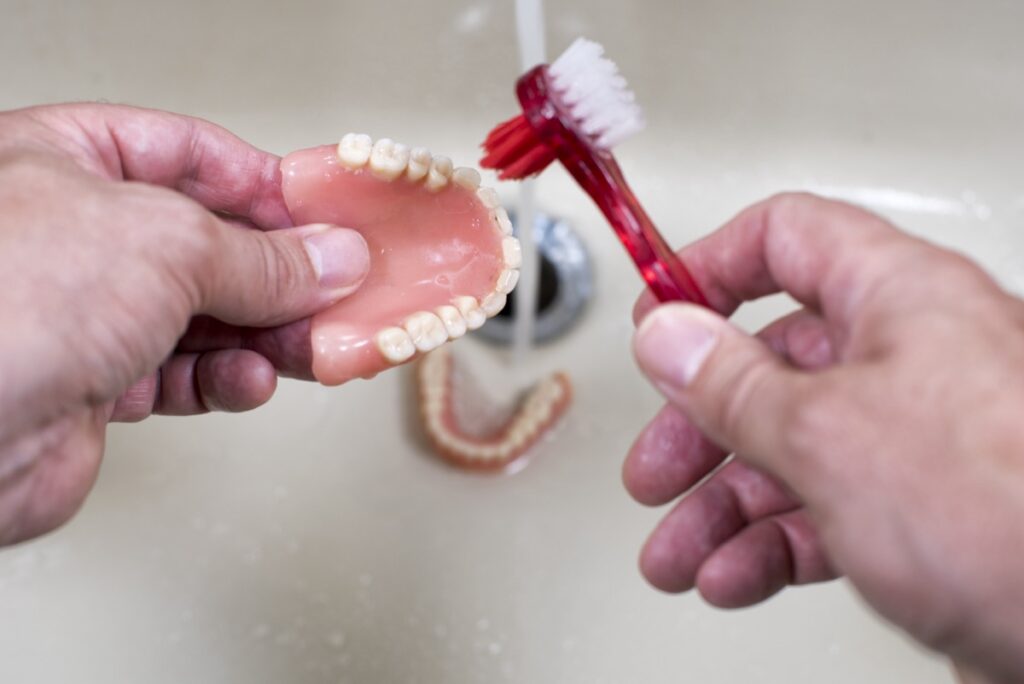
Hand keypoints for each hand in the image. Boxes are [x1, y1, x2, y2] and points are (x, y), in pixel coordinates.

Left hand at [0, 104, 368, 545]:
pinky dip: (226, 379)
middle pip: (207, 243)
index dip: (266, 186)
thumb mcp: (166, 245)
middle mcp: (71, 234)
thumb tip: (330, 259)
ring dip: (264, 333)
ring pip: (204, 315)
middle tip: (337, 291)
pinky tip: (250, 380)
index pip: (191, 154)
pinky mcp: (95, 382)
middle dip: (278, 274)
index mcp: (63, 161)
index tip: (327, 220)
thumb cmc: (6, 306)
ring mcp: (83, 310)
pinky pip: (183, 374)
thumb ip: (262, 256)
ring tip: (311, 344)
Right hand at [627, 193, 1023, 681]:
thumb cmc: (1012, 509)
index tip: (657, 317)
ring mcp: (921, 439)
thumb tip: (670, 337)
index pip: (786, 240)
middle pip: (773, 366)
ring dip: (723, 507)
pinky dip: (770, 546)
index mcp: (900, 297)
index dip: (709, 269)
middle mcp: (912, 357)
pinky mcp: (929, 511)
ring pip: (792, 451)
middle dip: (699, 427)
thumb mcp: (829, 434)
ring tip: (679, 554)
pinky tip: (735, 576)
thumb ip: (733, 383)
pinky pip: (827, 511)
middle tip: (656, 470)